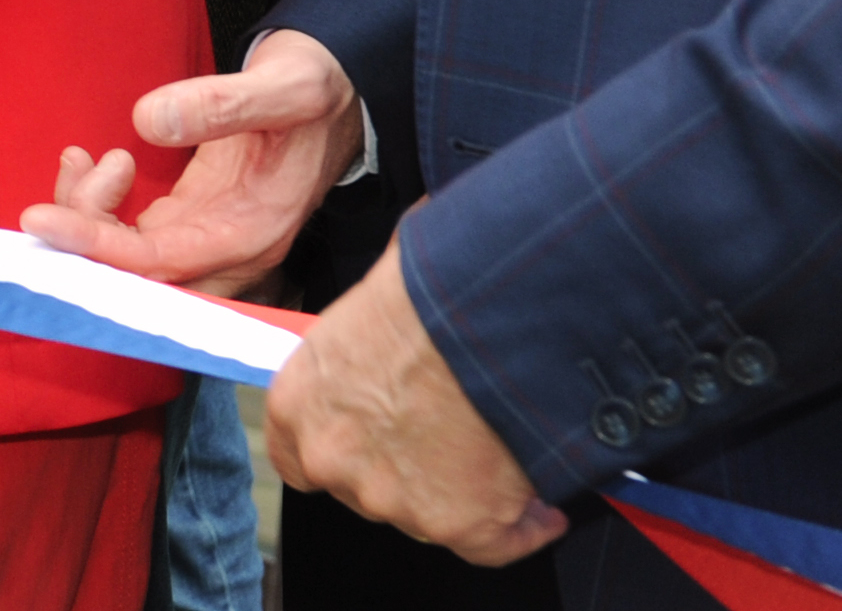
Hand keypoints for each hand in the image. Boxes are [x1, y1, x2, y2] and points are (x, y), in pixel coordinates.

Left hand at [25, 29, 360, 296]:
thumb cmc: (316, 88)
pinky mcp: (196, 221)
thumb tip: (148, 120)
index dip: (97, 246)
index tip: (41, 220)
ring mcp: (212, 239)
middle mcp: (232, 250)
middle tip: (75, 169)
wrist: (340, 91)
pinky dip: (100, 207)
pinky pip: (135, 235)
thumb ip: (221, 103)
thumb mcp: (284, 86)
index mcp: (255, 231)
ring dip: (89, 218)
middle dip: (87, 236)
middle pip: (141, 278)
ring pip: (132, 259)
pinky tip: (91, 161)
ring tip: (81, 157)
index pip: (161, 259)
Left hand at [265, 237, 565, 565]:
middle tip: (447, 440)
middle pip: (367, 489)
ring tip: (500, 455)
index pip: (298, 459)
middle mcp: (334, 461)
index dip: (345, 454)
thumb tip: (378, 355)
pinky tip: (543, 506)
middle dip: (405, 471)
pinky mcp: (461, 525)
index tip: (374, 449)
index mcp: (298, 406)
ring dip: (465, 493)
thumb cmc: (419, 299)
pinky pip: (495, 543)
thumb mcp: (356, 319)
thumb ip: (353, 364)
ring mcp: (396, 500)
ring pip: (431, 514)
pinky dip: (524, 526)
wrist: (480, 317)